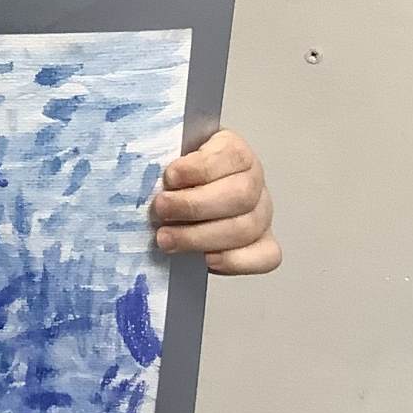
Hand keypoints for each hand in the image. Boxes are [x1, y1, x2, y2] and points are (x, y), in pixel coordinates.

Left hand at [149, 129, 279, 274]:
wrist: (183, 198)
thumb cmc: (176, 175)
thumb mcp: (170, 155)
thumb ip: (164, 157)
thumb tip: (147, 171)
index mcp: (234, 151)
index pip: (232, 155)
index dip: (201, 168)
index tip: (170, 176)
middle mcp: (254, 181)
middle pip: (240, 195)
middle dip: (195, 206)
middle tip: (161, 210)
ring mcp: (261, 214)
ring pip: (246, 228)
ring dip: (202, 237)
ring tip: (166, 239)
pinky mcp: (263, 243)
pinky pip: (265, 257)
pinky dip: (236, 261)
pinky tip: (206, 260)